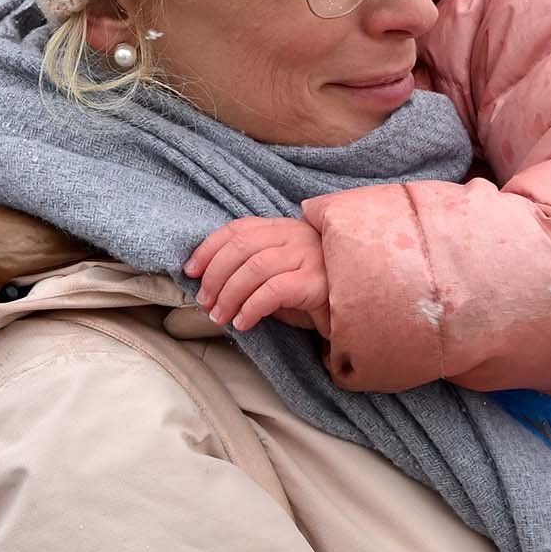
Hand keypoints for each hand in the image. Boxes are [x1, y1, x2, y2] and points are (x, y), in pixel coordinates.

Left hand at [185, 217, 330, 334]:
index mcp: (284, 228)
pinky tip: (243, 323)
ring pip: (253, 268)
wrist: (360, 308)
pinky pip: (273, 291)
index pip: (238, 228)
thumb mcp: (281, 273)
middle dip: (214, 276)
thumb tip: (211, 286)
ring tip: (220, 317)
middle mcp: (296, 235)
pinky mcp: (316, 282)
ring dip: (228, 295)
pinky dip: (251, 308)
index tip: (190, 271)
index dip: (209, 247)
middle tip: (205, 303)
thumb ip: (253, 270)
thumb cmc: (314, 294)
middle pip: (241, 247)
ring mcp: (308, 256)